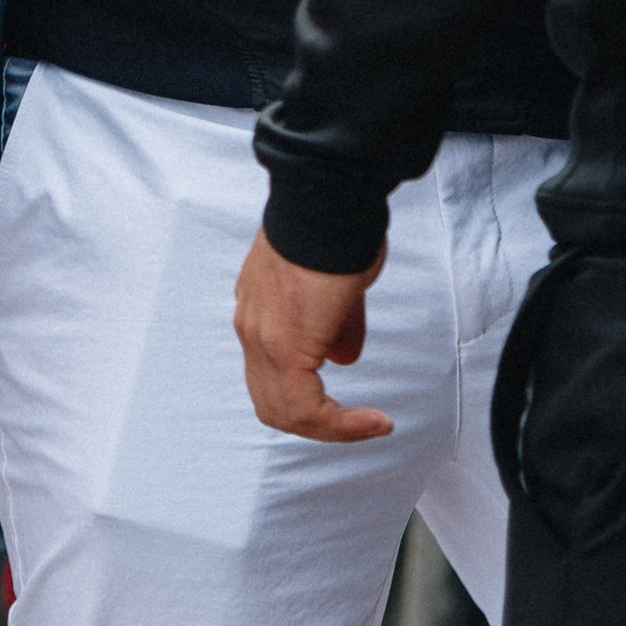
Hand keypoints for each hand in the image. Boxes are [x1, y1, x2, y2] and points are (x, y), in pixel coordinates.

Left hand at [235, 227, 392, 443]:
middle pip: (272, 401)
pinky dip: (341, 423)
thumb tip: (342, 356)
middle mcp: (252, 325)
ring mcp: (261, 335)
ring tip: (370, 425)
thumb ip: (336, 325)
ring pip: (285, 410)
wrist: (329, 197)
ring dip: (331, 427)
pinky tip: (373, 421)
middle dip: (317, 422)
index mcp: (259, 309)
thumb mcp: (338, 286)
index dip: (309, 399)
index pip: (270, 375)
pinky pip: (306, 406)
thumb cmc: (338, 228)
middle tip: (355, 423)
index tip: (349, 406)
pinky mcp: (282, 344)